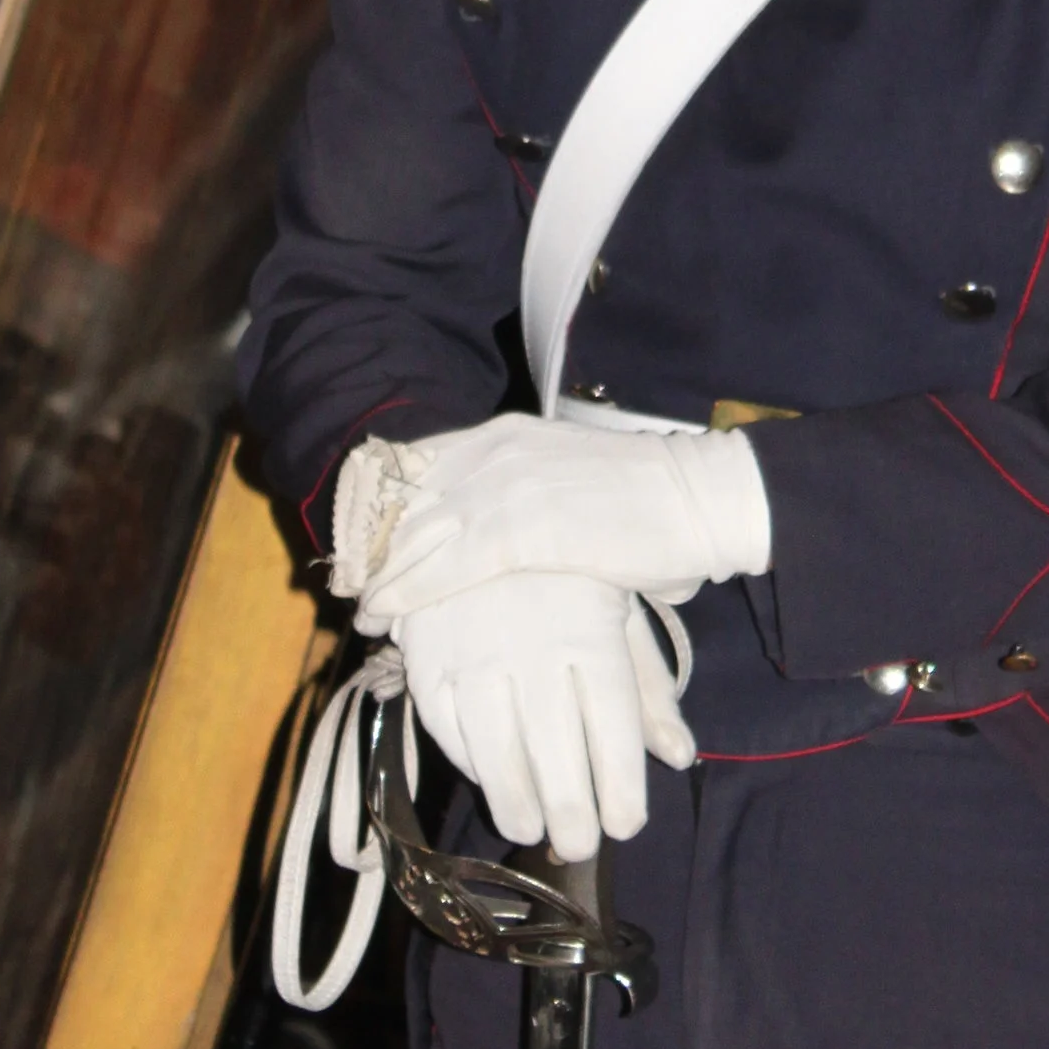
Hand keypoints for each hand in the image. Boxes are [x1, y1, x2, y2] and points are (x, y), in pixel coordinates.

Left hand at [346, 413, 770, 626]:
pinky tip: (380, 615)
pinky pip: (442, 566)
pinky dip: (404, 593)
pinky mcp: (518, 530)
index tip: (359, 540)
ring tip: (358, 606)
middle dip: (370, 542)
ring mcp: (504, 486)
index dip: (384, 504)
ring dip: (378, 573)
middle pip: (405, 496)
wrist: (702, 501)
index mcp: (508, 434)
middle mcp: (495, 450)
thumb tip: (505, 535)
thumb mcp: (571, 484)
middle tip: (346, 579)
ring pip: (413, 532)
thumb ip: (527, 500)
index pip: (420, 464)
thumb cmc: (653, 504)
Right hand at [389, 568, 694, 863]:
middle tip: (578, 846)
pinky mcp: (425, 647)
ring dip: (512, 794)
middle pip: (554, 742)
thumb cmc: (570, 570)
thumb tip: (680, 756)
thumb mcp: (621, 614)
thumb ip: (649, 688)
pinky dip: (463, 757)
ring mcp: (472, 644)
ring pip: (492, 740)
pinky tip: (485, 776)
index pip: (611, 720)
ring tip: (529, 828)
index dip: (620, 782)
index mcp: (589, 627)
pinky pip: (441, 717)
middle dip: (569, 807)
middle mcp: (531, 639)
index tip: (627, 825)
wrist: (483, 499)